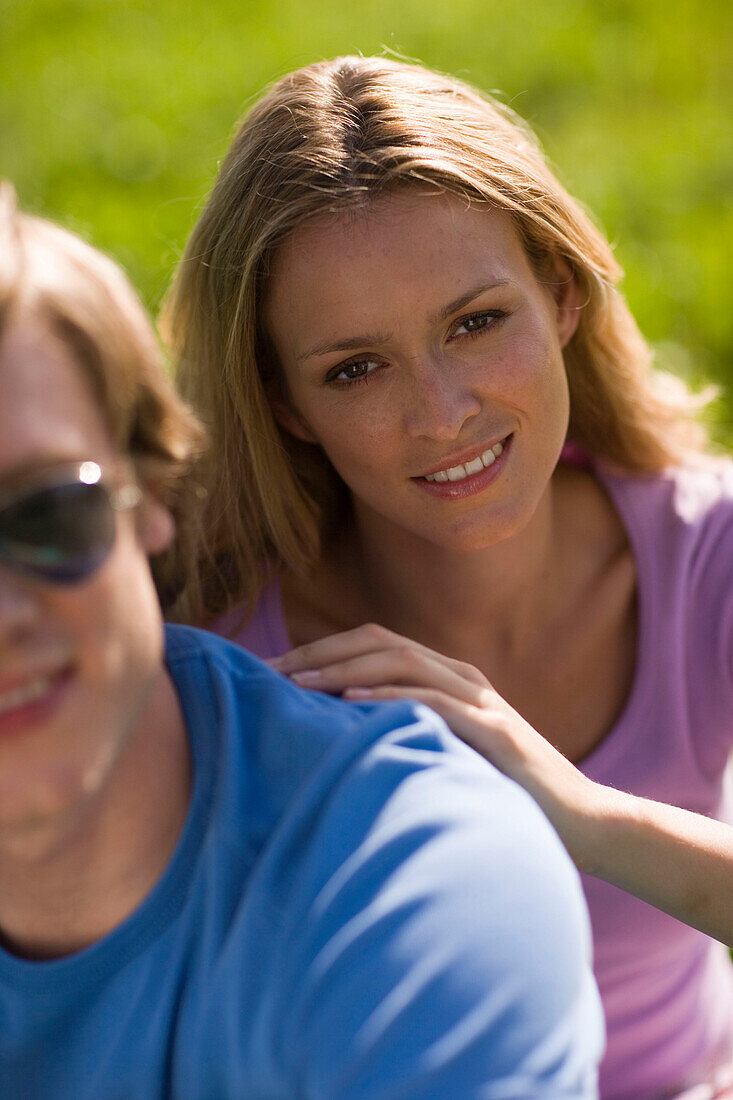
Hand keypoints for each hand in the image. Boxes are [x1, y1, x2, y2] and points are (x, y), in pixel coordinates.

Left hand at [270, 624, 594, 855]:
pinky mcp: (495, 731)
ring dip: (343, 665)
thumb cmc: (508, 794)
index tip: (270, 671)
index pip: (374, 643)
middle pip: (379, 639)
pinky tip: (351, 698)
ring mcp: (482, 700)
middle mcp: (463, 677)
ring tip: (295, 680)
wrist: (583, 821)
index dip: (320, 650)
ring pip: (402, 659)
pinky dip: (390, 693)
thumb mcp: (450, 755)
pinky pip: (435, 701)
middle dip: (319, 651)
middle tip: (266, 671)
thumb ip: (409, 736)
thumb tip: (340, 742)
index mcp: (450, 678)